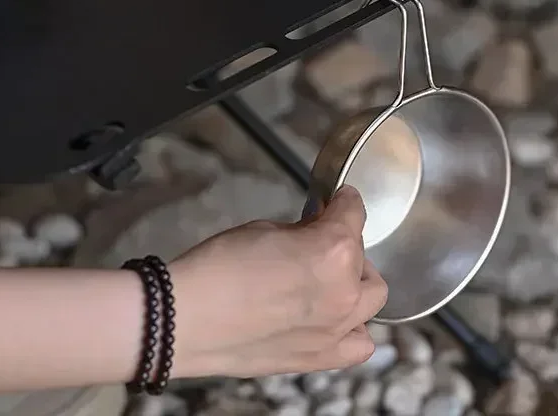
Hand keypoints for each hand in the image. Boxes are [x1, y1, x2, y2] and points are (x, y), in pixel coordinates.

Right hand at [169, 185, 387, 378]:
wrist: (186, 318)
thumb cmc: (220, 266)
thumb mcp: (268, 229)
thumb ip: (304, 231)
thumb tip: (316, 230)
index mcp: (334, 250)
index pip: (355, 213)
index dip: (344, 200)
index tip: (338, 199)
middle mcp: (345, 291)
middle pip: (365, 258)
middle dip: (347, 244)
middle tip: (322, 240)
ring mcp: (336, 330)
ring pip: (371, 300)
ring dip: (355, 284)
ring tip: (329, 279)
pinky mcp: (319, 358)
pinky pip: (358, 345)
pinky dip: (352, 329)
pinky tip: (331, 318)